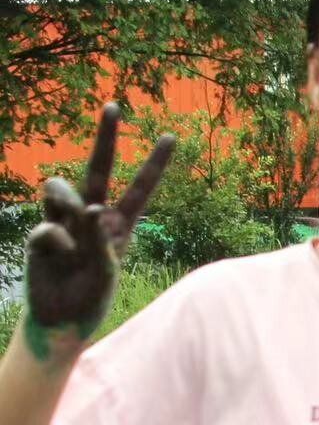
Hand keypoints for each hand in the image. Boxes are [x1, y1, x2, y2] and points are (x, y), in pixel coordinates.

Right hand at [23, 103, 173, 360]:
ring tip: (70, 242)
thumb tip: (88, 207)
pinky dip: (53, 243)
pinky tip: (57, 260)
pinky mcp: (41, 232)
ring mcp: (65, 220)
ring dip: (63, 205)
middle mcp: (93, 216)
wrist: (61, 319)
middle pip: (97, 169)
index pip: (140, 188)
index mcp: (120, 224)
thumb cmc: (92, 297)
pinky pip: (46, 227)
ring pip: (59, 189)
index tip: (171, 136)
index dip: (154, 163)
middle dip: (106, 137)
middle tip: (114, 105)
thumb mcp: (107, 271)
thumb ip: (99, 238)